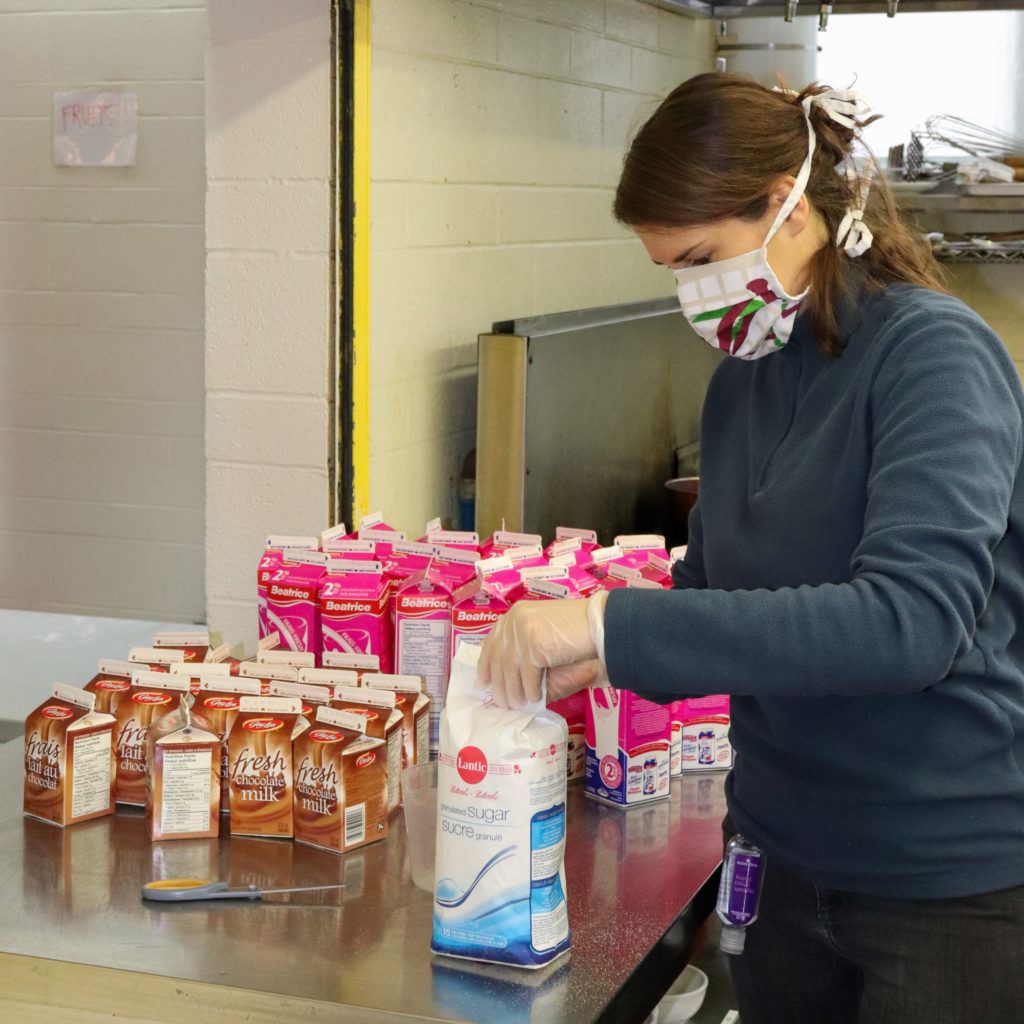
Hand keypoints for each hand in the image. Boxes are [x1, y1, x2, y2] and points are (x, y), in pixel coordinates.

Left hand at [478, 592, 607, 707]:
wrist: (600, 624)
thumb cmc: (576, 629)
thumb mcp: (543, 631)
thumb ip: (524, 646)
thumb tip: (504, 678)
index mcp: (516, 614)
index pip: (492, 642)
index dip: (486, 664)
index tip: (483, 682)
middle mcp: (515, 619)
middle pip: (498, 658)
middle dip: (498, 683)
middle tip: (500, 702)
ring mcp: (524, 630)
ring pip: (510, 669)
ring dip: (513, 691)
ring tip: (516, 705)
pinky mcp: (536, 644)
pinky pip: (528, 675)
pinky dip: (530, 690)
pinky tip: (534, 699)